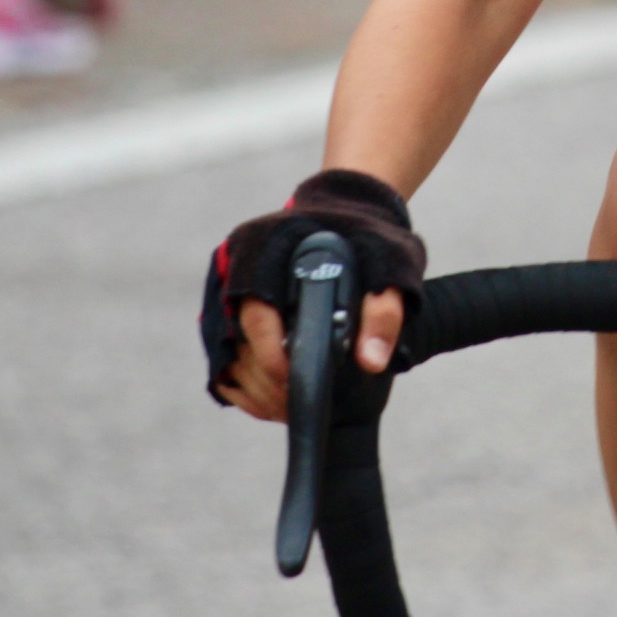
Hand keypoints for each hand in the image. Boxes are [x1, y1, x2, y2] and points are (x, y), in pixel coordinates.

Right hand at [199, 168, 427, 409]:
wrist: (350, 208)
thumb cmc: (368, 236)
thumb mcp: (390, 264)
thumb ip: (383, 311)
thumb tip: (371, 360)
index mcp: (266, 249)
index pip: (256, 315)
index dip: (272, 358)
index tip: (295, 384)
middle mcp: (238, 266)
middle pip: (237, 341)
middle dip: (265, 383)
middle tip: (296, 407)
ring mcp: (231, 287)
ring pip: (228, 353)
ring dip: (255, 388)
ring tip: (288, 408)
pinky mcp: (234, 305)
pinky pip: (227, 354)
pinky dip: (245, 384)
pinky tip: (272, 400)